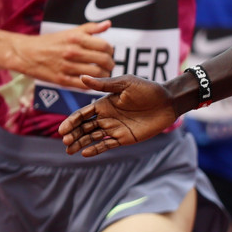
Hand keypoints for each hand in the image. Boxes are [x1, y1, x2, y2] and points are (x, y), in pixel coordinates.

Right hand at [11, 21, 111, 86]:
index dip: (110, 51)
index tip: (108, 53)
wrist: (26, 53)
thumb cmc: (50, 42)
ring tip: (102, 73)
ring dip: (104, 75)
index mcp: (75, 38)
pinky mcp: (62, 80)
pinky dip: (92, 84)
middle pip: (103, 60)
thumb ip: (90, 28)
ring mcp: (67, 67)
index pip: (104, 45)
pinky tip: (91, 80)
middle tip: (109, 65)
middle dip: (110, 64)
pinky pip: (84, 85)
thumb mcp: (69, 32)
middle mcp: (72, 52)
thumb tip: (108, 24)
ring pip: (97, 74)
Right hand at [59, 77, 178, 156]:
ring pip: (92, 137)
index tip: (63, 129)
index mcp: (104, 103)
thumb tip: (82, 77)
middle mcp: (106, 116)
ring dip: (80, 143)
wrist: (168, 102)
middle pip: (84, 127)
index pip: (83, 114)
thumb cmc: (147, 89)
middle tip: (65, 141)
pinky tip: (85, 153)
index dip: (72, 121)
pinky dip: (96, 149)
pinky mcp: (124, 138)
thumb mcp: (125, 84)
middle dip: (73, 134)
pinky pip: (107, 145)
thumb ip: (104, 85)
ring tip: (69, 150)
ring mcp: (114, 128)